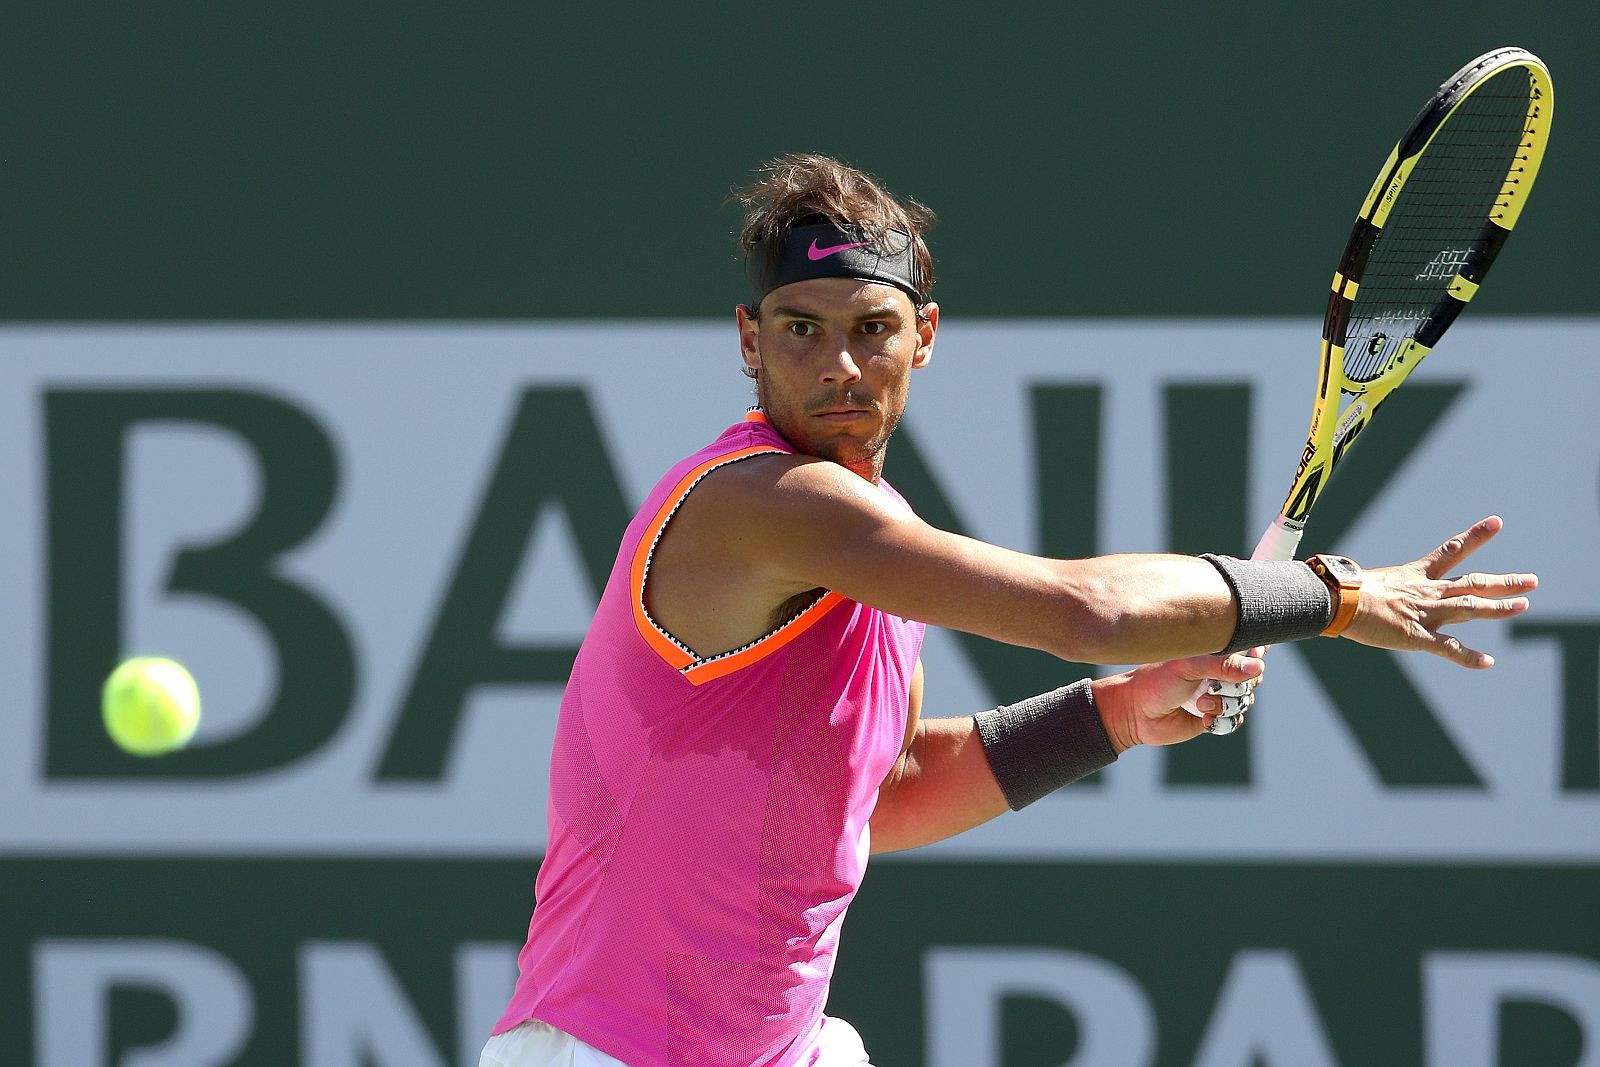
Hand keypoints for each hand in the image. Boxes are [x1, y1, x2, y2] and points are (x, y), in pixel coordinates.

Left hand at [1093, 647, 1266, 751]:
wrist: (1134, 713)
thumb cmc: (1156, 681)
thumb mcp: (1188, 667)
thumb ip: (1223, 665)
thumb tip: (1259, 668)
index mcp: (1212, 654)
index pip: (1248, 649)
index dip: (1257, 654)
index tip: (1255, 655)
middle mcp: (1217, 674)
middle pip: (1252, 679)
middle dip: (1237, 685)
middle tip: (1213, 685)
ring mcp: (1216, 696)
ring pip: (1244, 702)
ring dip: (1225, 704)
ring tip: (1200, 703)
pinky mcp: (1211, 718)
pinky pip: (1233, 722)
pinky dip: (1221, 722)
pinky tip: (1203, 720)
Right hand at [1343, 515, 1535, 667]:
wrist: (1337, 599)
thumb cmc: (1343, 588)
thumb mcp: (1368, 580)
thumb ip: (1379, 583)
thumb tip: (1361, 580)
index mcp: (1416, 575)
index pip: (1451, 551)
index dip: (1475, 536)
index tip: (1496, 523)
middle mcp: (1427, 591)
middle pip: (1473, 583)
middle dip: (1505, 582)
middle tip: (1532, 580)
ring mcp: (1425, 613)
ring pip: (1470, 608)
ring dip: (1498, 608)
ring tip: (1523, 606)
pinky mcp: (1416, 636)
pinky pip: (1448, 647)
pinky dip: (1468, 656)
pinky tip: (1487, 662)